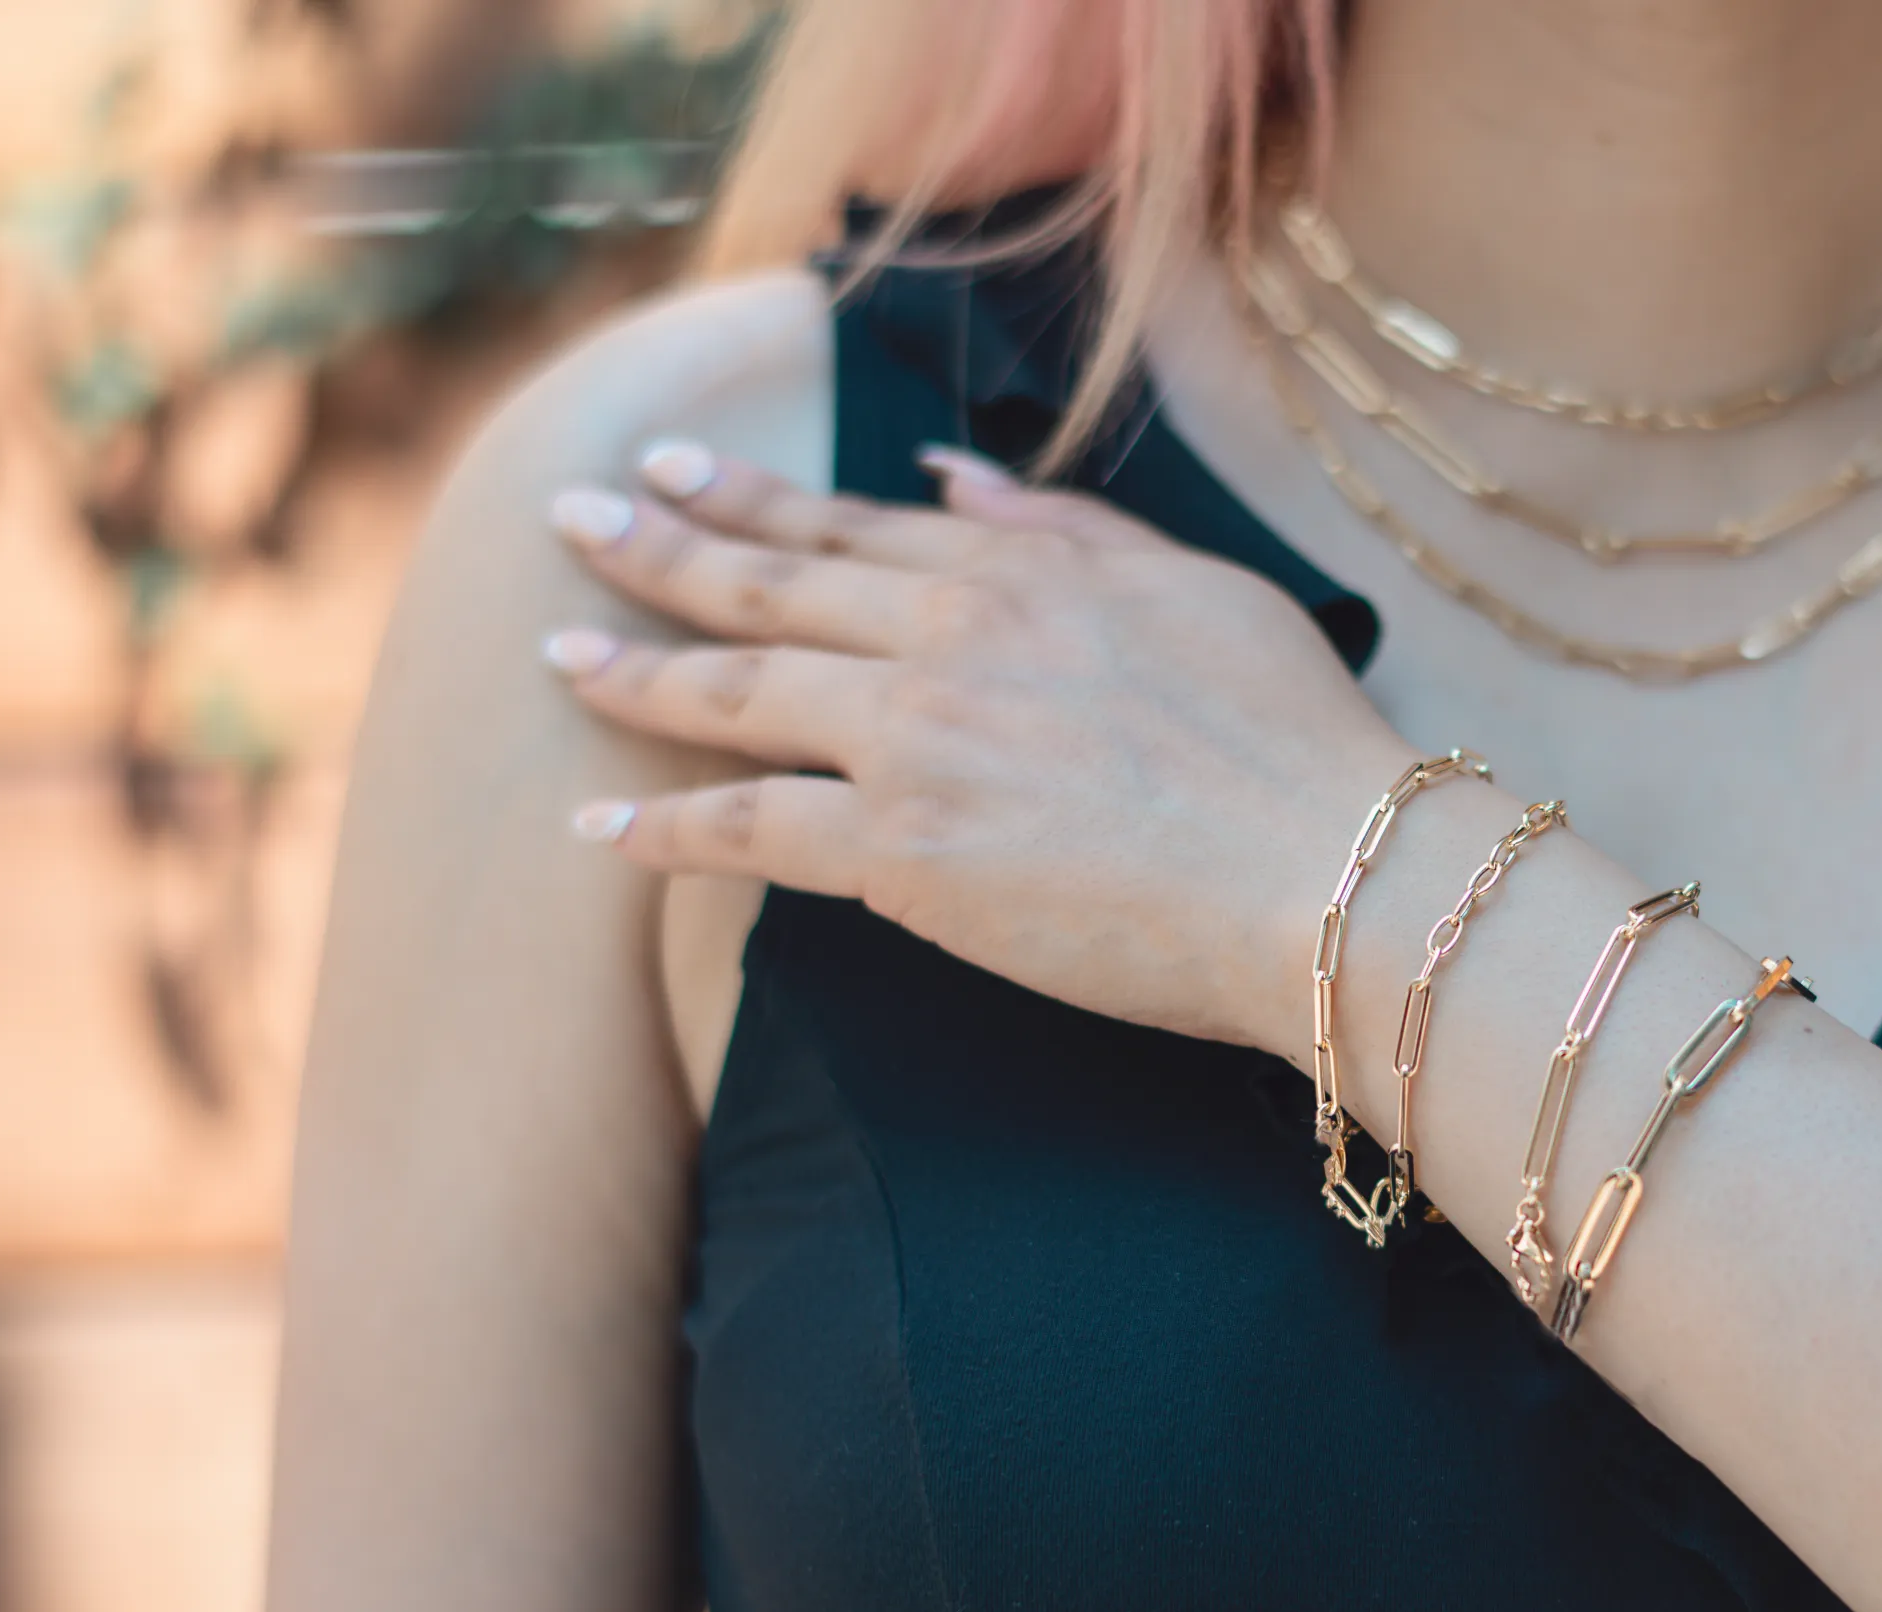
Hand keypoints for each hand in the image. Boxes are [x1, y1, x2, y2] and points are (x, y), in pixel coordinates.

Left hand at [544, 440, 1417, 1056]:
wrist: (1324, 872)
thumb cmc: (1291, 745)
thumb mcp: (1196, 592)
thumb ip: (1067, 529)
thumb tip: (952, 476)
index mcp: (1020, 572)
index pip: (849, 526)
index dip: (750, 495)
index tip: (674, 468)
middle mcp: (948, 639)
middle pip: (768, 585)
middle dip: (655, 547)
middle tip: (572, 518)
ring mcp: (915, 743)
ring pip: (737, 693)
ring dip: (633, 672)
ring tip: (558, 655)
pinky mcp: (904, 855)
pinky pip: (750, 830)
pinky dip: (663, 827)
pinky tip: (598, 827)